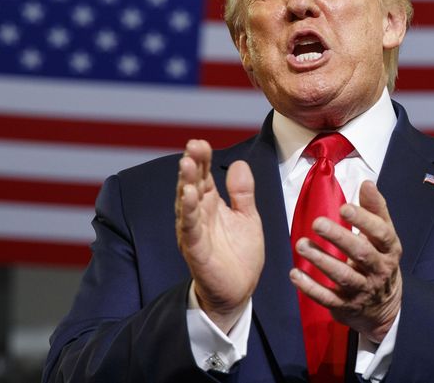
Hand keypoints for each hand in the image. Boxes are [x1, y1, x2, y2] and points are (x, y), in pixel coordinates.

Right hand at [176, 139, 263, 332]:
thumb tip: (239, 164)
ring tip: (187, 164)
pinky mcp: (196, 250)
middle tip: (192, 146)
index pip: (204, 176)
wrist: (239, 290)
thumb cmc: (240, 254)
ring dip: (186, 183)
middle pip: (192, 184)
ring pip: (187, 203)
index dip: (202, 159)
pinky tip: (189, 195)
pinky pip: (190, 228)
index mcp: (212, 204)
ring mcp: (195, 231)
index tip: (201, 142)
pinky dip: (189, 212)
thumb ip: (243, 193)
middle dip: (192, 164)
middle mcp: (199, 214)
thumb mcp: (248, 217)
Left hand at [289, 180, 401, 342]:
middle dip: (339, 238)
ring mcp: (362, 290)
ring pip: (343, 276)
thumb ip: (375, 210)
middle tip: (317, 223)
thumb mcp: (384, 237)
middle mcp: (378, 270)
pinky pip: (327, 298)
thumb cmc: (380, 260)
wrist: (384, 308)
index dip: (363, 220)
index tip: (344, 207)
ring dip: (321, 261)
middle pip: (361, 253)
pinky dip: (310, 288)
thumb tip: (367, 183)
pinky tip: (295, 274)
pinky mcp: (346, 306)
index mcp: (389, 250)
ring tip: (301, 244)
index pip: (380, 233)